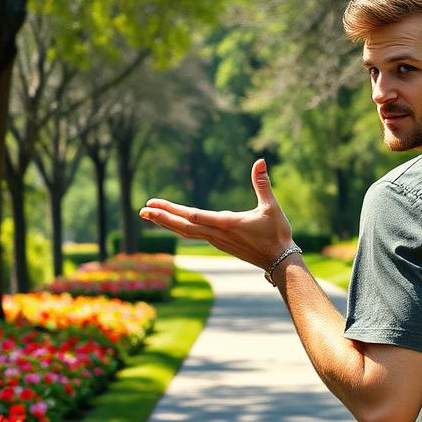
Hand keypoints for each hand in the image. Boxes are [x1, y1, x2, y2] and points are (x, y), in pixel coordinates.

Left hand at [139, 159, 293, 270]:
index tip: (155, 204)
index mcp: (227, 224)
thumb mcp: (272, 207)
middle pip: (183, 226)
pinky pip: (194, 235)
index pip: (194, 216)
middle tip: (142, 210)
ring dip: (167, 223)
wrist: (279, 260)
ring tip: (149, 216)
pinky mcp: (219, 244)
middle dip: (162, 217)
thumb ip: (263, 184)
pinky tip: (172, 223)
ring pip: (186, 232)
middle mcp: (218, 234)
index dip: (173, 210)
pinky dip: (179, 228)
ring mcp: (217, 241)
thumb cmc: (277, 234)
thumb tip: (260, 161)